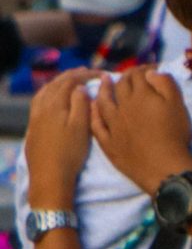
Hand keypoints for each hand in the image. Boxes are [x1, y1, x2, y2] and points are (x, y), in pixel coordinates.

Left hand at [22, 74, 94, 209]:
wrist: (49, 176)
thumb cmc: (70, 152)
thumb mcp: (81, 127)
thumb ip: (81, 104)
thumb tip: (79, 88)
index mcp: (55, 105)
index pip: (70, 82)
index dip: (85, 75)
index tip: (102, 74)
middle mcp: (41, 107)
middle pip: (55, 84)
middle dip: (71, 76)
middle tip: (86, 72)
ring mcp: (35, 118)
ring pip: (45, 92)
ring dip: (58, 83)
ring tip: (69, 81)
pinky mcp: (33, 128)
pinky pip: (39, 102)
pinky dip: (48, 93)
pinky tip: (52, 99)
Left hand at [89, 69, 191, 195]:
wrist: (163, 168)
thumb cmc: (175, 135)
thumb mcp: (178, 105)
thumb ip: (165, 85)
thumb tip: (150, 73)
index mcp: (140, 96)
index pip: (137, 75)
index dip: (143, 69)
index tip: (150, 69)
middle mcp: (122, 107)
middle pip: (119, 86)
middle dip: (124, 77)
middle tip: (130, 74)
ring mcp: (112, 125)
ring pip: (103, 102)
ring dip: (103, 90)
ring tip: (104, 82)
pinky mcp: (108, 142)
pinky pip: (97, 124)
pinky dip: (94, 114)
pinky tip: (93, 108)